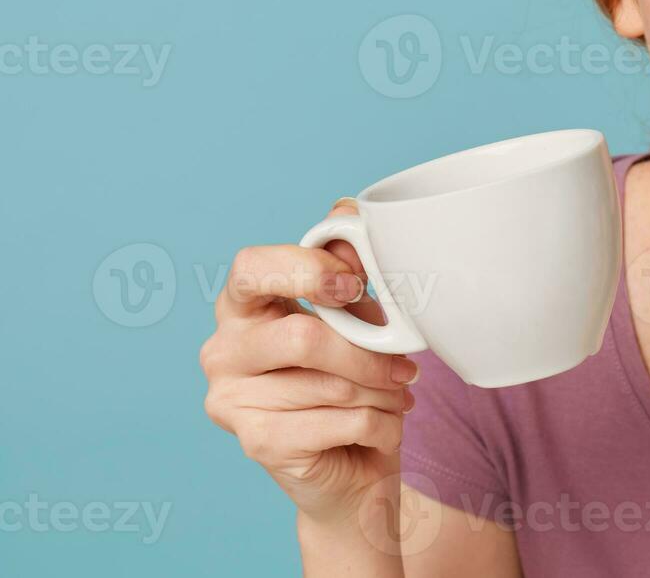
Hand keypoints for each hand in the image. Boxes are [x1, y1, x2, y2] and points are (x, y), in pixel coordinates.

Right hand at [199, 198, 419, 527]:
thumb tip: (347, 212)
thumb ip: (346, 260)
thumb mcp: (354, 311)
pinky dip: (380, 424)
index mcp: (241, 306)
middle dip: (368, 352)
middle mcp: (222, 349)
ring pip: (330, 384)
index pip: (252, 267)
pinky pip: (340, 422)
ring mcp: (230, 400)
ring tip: (397, 394)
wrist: (352, 459)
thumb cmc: (350, 375)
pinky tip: (383, 425)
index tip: (355, 285)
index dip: (307, 270)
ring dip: (382, 391)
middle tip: (405, 365)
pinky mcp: (256, 443)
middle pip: (302, 336)